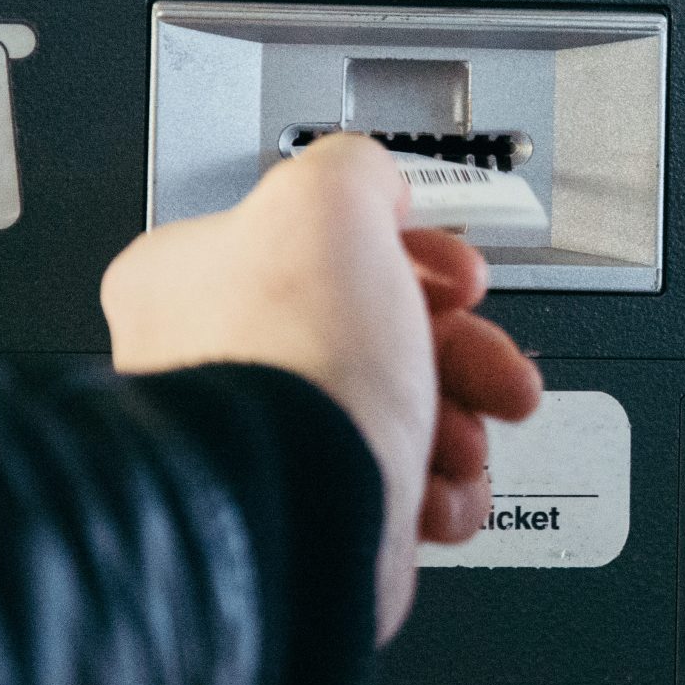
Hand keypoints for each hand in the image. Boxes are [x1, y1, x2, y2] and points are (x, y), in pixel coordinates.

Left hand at [99, 134, 542, 641]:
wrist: (301, 512)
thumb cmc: (296, 366)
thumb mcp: (330, 204)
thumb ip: (356, 170)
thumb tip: (375, 185)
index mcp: (191, 281)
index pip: (319, 246)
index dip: (410, 253)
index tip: (457, 273)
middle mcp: (217, 367)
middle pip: (373, 334)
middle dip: (459, 351)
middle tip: (493, 366)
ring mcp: (264, 446)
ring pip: (393, 415)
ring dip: (458, 424)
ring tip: (467, 443)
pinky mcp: (306, 514)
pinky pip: (392, 491)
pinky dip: (436, 492)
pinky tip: (441, 493)